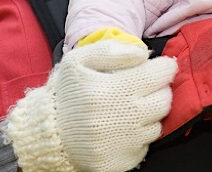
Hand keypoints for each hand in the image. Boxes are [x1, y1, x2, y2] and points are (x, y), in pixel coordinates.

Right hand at [6, 40, 177, 171]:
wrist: (46, 135)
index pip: (162, 74)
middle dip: (159, 90)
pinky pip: (146, 145)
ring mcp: (122, 144)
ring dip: (149, 114)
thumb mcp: (79, 61)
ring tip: (127, 109)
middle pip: (165, 100)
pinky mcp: (121, 162)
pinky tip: (121, 128)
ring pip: (158, 123)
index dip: (163, 68)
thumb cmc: (66, 94)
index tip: (156, 68)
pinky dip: (138, 135)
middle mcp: (119, 119)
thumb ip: (113, 50)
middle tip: (142, 88)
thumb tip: (144, 54)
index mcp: (110, 90)